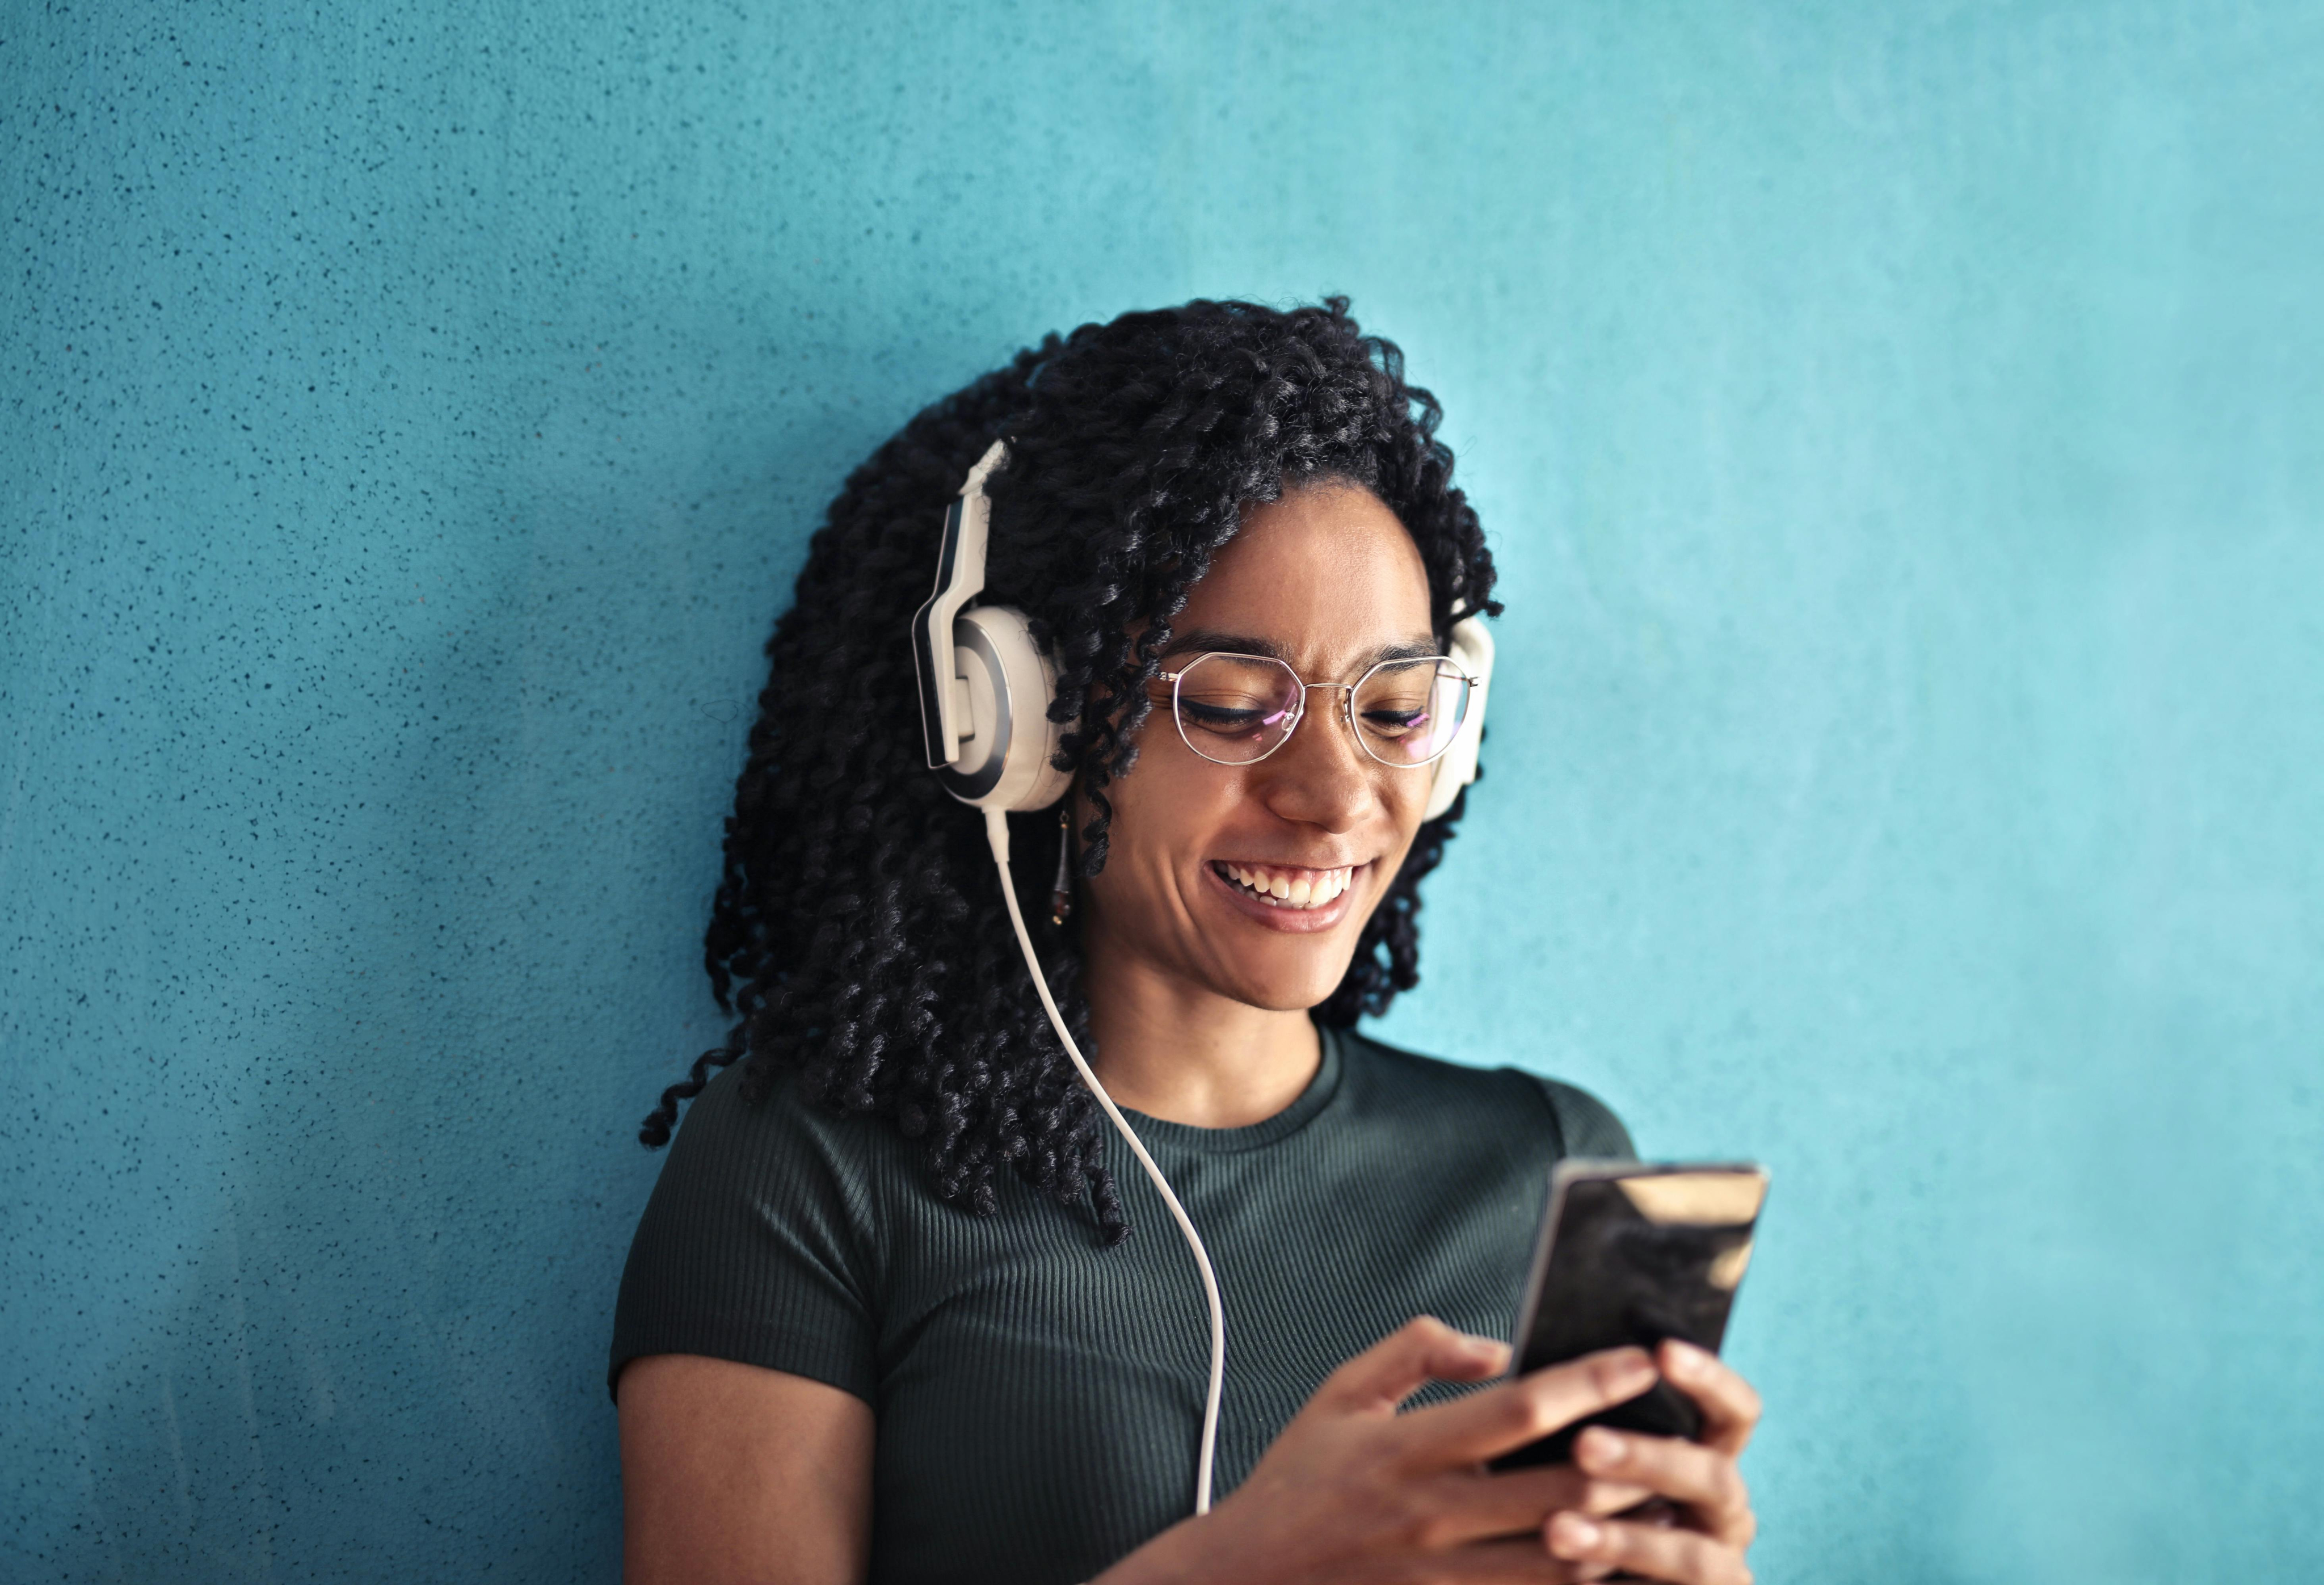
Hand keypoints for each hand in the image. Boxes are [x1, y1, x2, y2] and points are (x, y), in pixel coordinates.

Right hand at [1094, 1315, 1668, 1583]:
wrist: (1245, 1580)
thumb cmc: (1296, 1478)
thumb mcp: (1339, 1393)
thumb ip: (1414, 1351)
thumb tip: (1495, 1346)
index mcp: (1406, 1449)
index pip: (1518, 1409)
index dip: (1588, 1383)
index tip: (1641, 1358)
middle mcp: (1433, 1515)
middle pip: (1558, 1490)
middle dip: (1630, 1461)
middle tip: (1684, 1432)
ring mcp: (1443, 1574)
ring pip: (1564, 1558)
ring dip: (1624, 1529)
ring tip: (1673, 1496)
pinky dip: (1585, 1578)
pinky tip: (1623, 1557)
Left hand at [1541, 1340, 1760, 1584]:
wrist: (1599, 1578)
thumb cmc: (1588, 1507)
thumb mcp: (1593, 1461)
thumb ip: (1587, 1422)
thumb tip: (1518, 1361)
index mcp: (1708, 1458)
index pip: (1734, 1411)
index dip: (1709, 1379)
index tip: (1661, 1351)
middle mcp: (1724, 1511)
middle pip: (1712, 1475)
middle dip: (1648, 1458)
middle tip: (1584, 1445)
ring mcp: (1721, 1566)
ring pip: (1689, 1551)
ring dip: (1622, 1539)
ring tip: (1555, 1528)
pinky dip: (1623, 1580)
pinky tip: (1569, 1568)